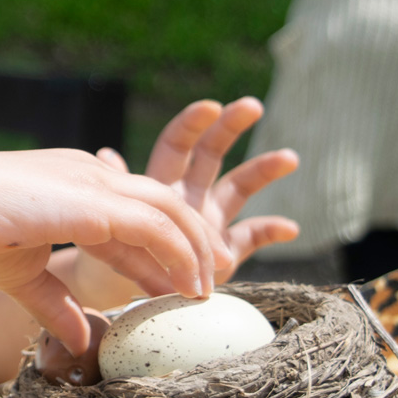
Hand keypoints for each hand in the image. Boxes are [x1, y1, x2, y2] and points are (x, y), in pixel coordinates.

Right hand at [0, 148, 230, 355]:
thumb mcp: (21, 274)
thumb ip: (55, 303)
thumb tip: (80, 340)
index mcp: (74, 182)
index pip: (132, 217)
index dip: (157, 255)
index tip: (173, 290)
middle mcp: (91, 173)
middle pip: (163, 205)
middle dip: (191, 246)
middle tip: (203, 290)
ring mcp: (94, 180)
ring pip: (170, 210)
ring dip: (194, 251)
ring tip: (203, 292)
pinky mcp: (92, 199)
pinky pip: (155, 225)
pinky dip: (178, 254)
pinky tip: (186, 286)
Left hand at [95, 97, 298, 289]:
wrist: (119, 291)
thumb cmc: (107, 250)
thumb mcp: (111, 216)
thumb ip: (116, 186)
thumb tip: (107, 153)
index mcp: (159, 184)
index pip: (176, 145)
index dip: (192, 125)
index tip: (210, 106)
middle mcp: (188, 195)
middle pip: (211, 152)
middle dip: (231, 126)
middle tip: (251, 106)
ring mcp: (209, 221)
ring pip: (239, 187)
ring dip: (263, 170)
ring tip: (289, 157)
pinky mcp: (225, 251)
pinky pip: (251, 237)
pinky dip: (271, 231)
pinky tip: (289, 227)